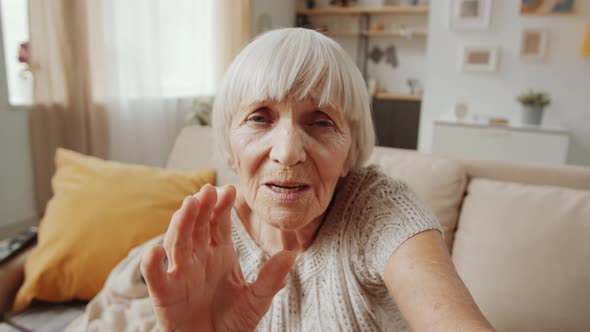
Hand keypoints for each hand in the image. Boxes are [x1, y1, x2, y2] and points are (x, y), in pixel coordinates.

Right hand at [140, 184, 295, 331]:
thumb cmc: (232, 322)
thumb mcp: (257, 300)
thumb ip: (271, 278)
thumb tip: (291, 254)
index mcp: (220, 253)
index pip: (219, 223)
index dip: (223, 206)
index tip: (230, 190)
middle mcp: (198, 257)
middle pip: (197, 226)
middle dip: (202, 207)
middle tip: (207, 190)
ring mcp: (180, 272)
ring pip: (177, 242)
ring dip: (181, 223)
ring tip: (188, 205)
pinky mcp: (165, 292)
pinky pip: (155, 275)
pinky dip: (152, 263)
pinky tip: (156, 250)